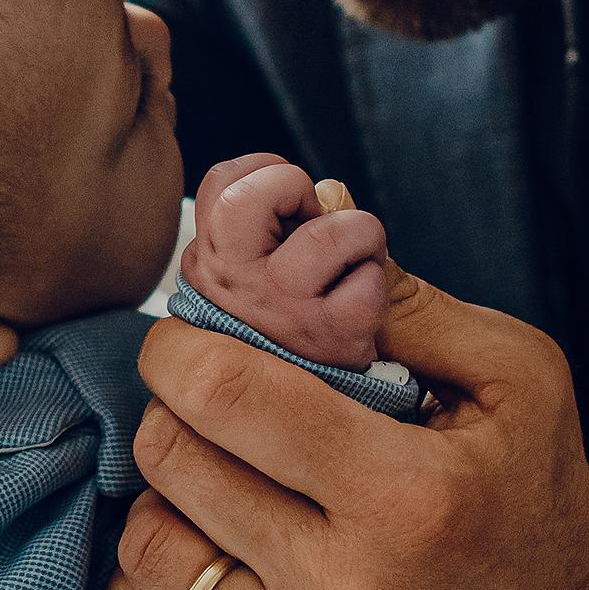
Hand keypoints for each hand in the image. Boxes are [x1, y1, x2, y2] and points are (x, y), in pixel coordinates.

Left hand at [110, 259, 588, 589]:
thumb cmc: (538, 514)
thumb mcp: (520, 384)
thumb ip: (406, 300)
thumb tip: (309, 215)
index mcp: (407, 494)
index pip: (223, 393)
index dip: (180, 347)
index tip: (185, 339)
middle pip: (175, 463)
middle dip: (175, 415)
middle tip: (207, 409)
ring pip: (152, 552)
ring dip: (164, 501)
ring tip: (210, 486)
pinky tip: (194, 554)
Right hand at [184, 154, 389, 369]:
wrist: (320, 415)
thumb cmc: (293, 333)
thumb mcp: (263, 275)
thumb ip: (282, 226)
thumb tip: (330, 192)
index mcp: (212, 264)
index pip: (222, 184)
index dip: (264, 174)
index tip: (285, 205)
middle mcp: (231, 288)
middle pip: (242, 201)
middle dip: (290, 186)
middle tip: (309, 219)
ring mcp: (278, 313)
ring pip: (325, 236)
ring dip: (358, 234)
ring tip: (355, 259)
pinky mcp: (329, 338)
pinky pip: (368, 284)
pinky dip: (377, 283)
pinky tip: (363, 308)